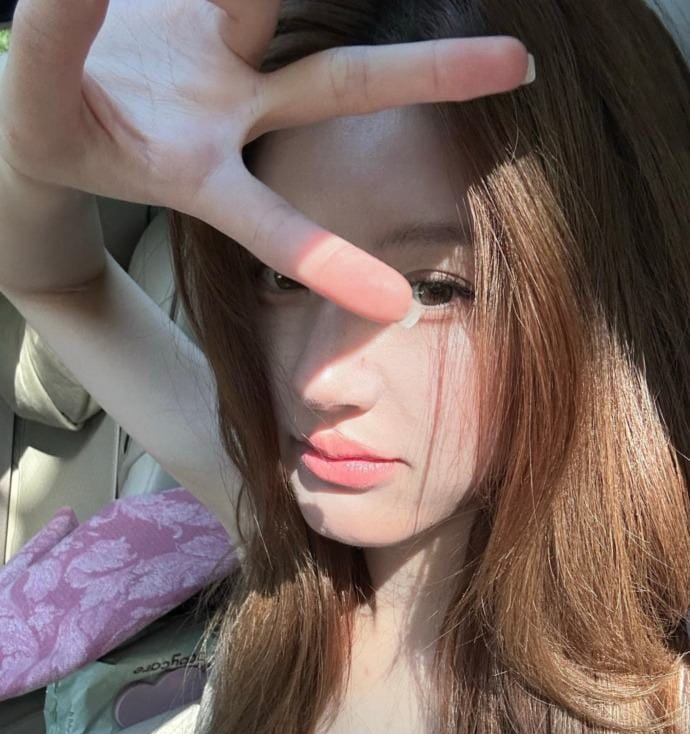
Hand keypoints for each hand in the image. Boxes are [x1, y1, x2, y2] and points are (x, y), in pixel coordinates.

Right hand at [0, 0, 532, 322]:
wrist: (37, 113)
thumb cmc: (37, 130)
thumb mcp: (33, 106)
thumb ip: (50, 43)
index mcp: (195, 172)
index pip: (269, 224)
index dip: (322, 260)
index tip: (395, 308)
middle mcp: (232, 117)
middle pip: (338, 89)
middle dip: (423, 78)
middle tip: (523, 65)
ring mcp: (231, 62)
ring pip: (317, 23)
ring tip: (480, 12)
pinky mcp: (212, 13)